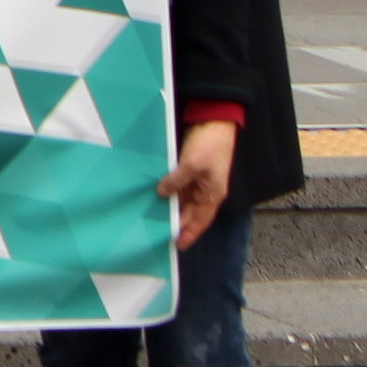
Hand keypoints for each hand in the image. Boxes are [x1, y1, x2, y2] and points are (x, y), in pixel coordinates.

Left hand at [160, 119, 236, 250]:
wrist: (214, 120)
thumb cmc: (210, 144)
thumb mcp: (192, 164)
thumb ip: (177, 181)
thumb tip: (162, 193)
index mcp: (212, 194)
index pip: (200, 221)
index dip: (190, 234)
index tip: (177, 246)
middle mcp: (205, 191)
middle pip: (189, 213)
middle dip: (176, 223)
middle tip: (157, 233)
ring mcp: (197, 180)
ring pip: (182, 200)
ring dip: (169, 207)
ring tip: (152, 217)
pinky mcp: (189, 170)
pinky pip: (177, 186)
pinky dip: (168, 192)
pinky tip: (155, 195)